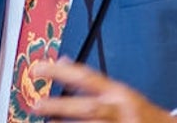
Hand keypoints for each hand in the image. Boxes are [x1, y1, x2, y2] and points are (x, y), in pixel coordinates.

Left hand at [28, 59, 176, 122]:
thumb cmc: (142, 112)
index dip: (58, 72)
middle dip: (59, 107)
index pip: (85, 77)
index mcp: (118, 93)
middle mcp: (119, 110)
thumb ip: (92, 81)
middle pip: (87, 109)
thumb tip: (63, 63)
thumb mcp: (120, 91)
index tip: (36, 70)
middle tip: (35, 106)